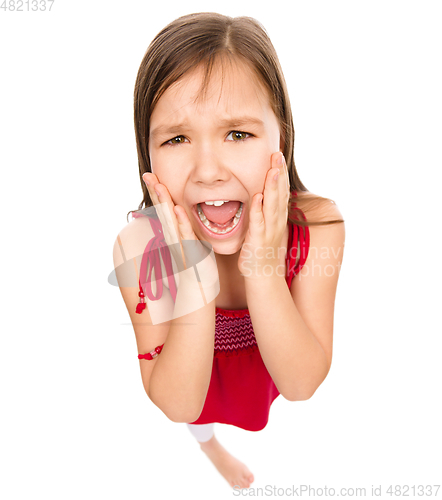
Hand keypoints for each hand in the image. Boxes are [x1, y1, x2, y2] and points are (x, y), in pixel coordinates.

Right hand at [142, 173, 218, 291]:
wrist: (198, 286)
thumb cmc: (195, 263)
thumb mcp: (189, 241)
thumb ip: (183, 227)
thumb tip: (180, 214)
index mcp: (173, 232)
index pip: (162, 208)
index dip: (155, 192)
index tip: (149, 175)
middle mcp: (173, 236)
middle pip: (162, 211)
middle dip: (155, 192)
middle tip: (147, 174)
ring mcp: (180, 243)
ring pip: (170, 220)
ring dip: (164, 202)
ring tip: (159, 186)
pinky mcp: (190, 251)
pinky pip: (184, 234)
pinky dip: (180, 221)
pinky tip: (177, 209)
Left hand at [237, 152, 289, 278]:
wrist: (263, 274)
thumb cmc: (263, 249)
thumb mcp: (268, 225)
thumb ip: (268, 209)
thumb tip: (265, 193)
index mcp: (278, 216)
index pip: (281, 190)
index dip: (281, 172)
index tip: (278, 155)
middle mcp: (276, 221)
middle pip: (279, 193)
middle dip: (279, 173)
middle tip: (277, 154)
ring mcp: (268, 230)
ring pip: (272, 205)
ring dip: (272, 187)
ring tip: (272, 170)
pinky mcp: (258, 240)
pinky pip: (258, 223)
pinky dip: (258, 209)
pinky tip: (257, 197)